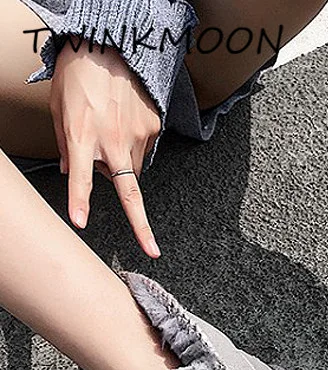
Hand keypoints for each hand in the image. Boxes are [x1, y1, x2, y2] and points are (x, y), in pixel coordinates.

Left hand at [50, 37, 161, 257]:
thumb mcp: (59, 109)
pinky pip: (144, 149)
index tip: (80, 223)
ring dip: (123, 165)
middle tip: (151, 249)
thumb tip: (70, 170)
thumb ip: (64, 144)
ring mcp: (136, 136)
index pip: (80, 177)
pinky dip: (134, 144)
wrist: (110, 46)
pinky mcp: (153, 128)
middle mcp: (111, 141)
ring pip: (132, 168)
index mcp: (82, 136)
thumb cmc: (79, 74)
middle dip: (140, 224)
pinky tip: (124, 123)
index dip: (80, 201)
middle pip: (128, 191)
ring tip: (110, 136)